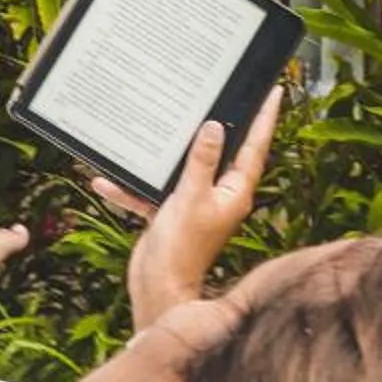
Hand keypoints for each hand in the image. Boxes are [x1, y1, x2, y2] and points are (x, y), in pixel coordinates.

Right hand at [97, 86, 284, 330]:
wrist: (156, 289)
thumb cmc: (180, 250)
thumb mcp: (190, 197)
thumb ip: (202, 161)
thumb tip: (215, 128)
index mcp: (234, 193)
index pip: (255, 148)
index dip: (265, 119)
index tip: (274, 92)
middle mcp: (219, 196)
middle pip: (223, 153)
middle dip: (221, 125)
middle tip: (227, 92)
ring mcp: (196, 204)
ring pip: (186, 168)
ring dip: (169, 154)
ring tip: (167, 121)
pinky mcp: (172, 213)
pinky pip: (154, 192)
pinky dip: (133, 188)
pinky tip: (107, 181)